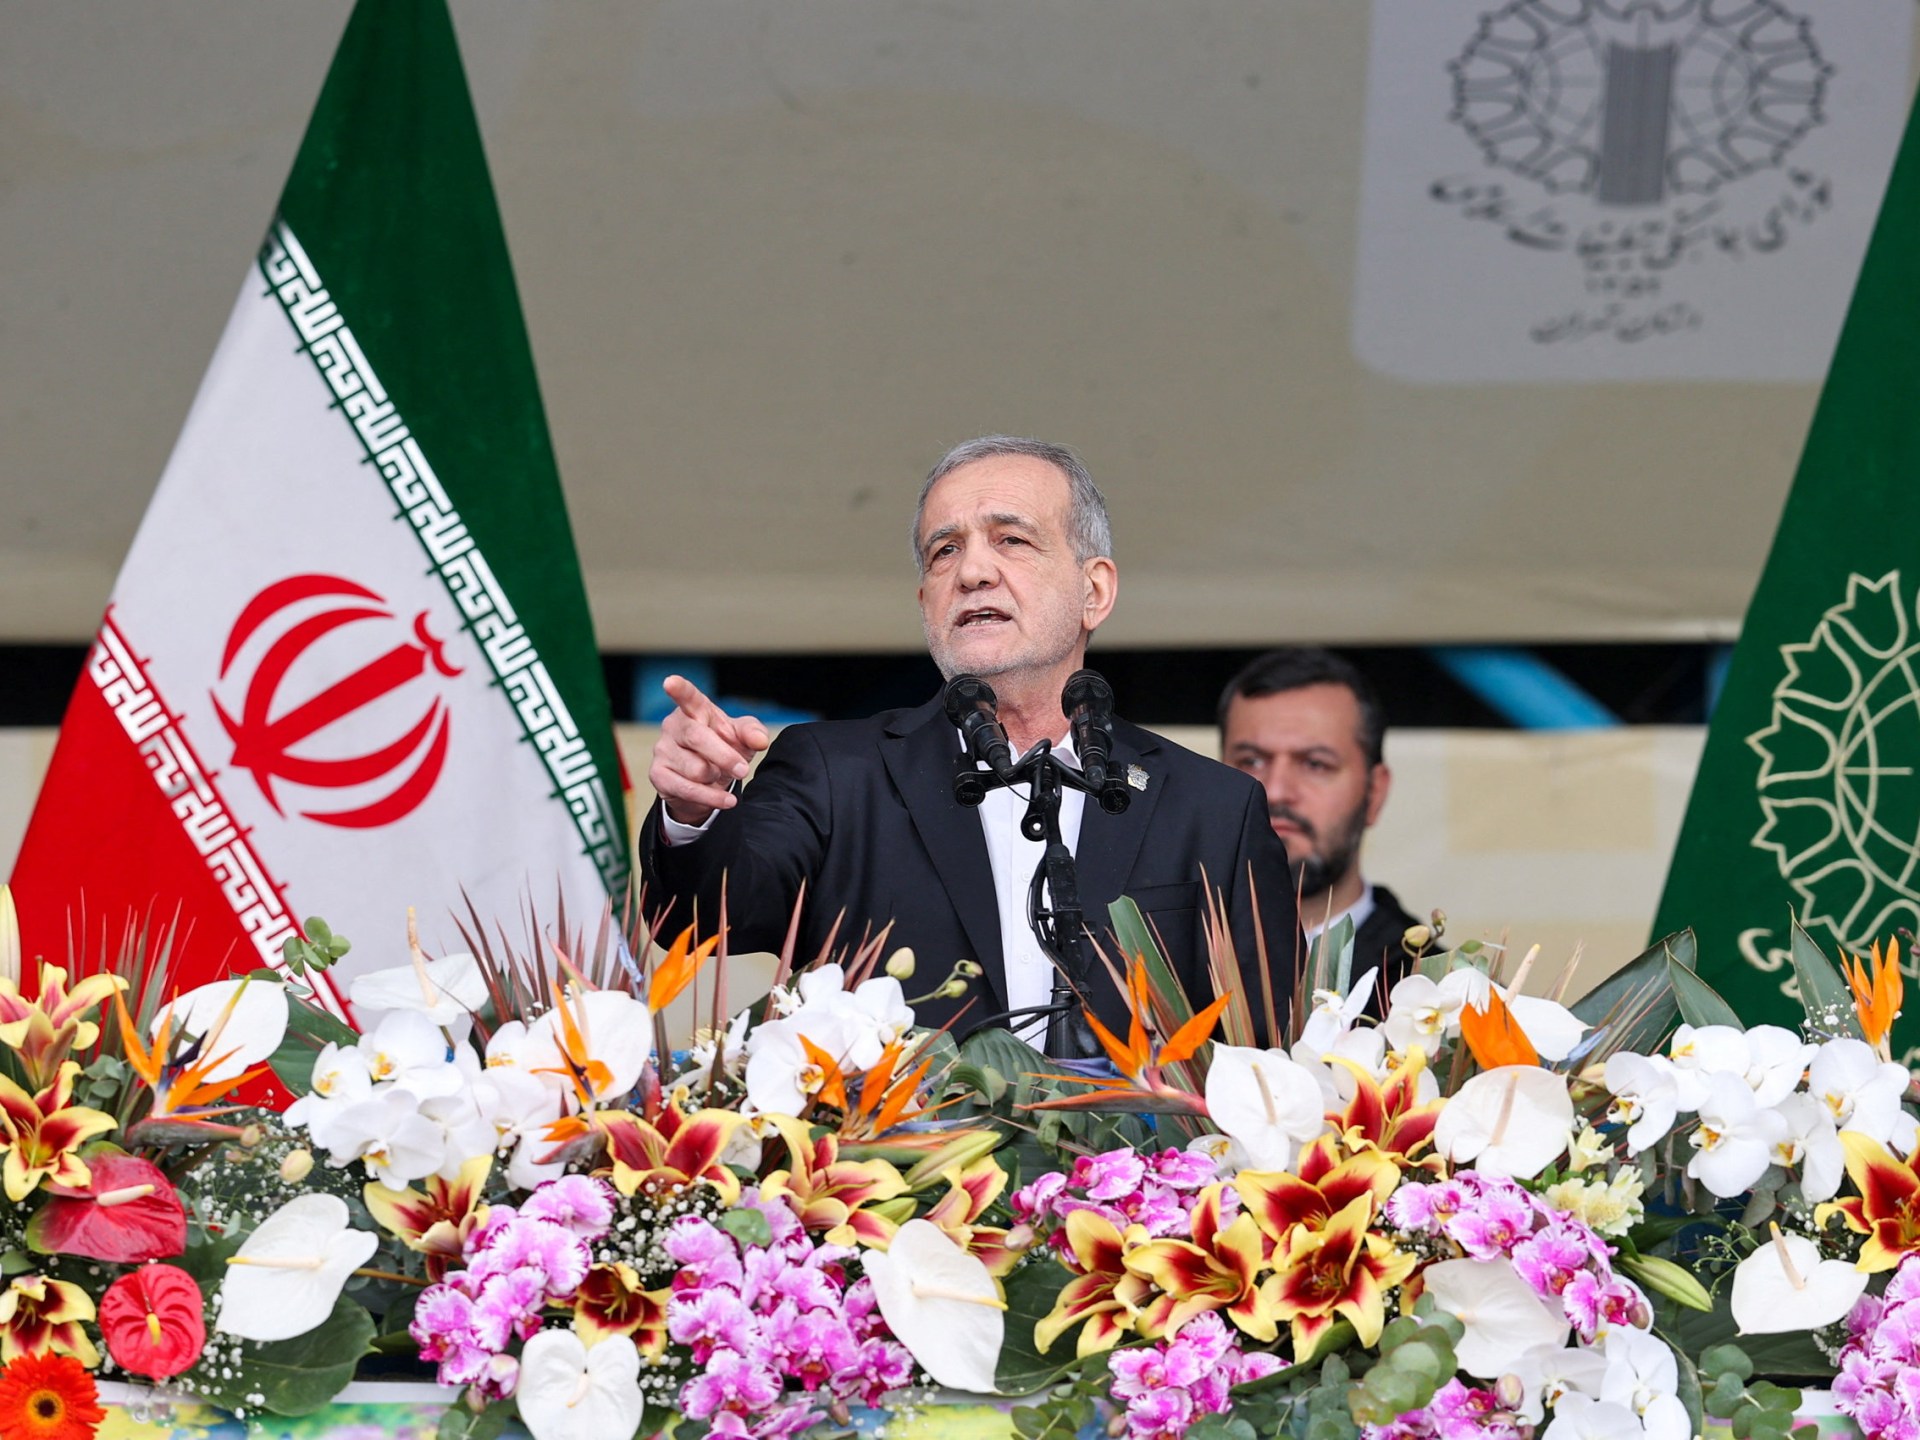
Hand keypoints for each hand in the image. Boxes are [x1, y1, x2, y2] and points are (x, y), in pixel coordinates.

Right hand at [649, 674, 770, 827]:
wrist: (708, 780)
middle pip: (697, 737)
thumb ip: (753, 732)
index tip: (670, 682)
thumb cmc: (724, 747)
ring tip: (718, 775)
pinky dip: (712, 798)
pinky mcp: (658, 775)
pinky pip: (687, 789)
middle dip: (724, 756)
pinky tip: (726, 800)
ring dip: (716, 777)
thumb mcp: (743, 737)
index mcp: (695, 709)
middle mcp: (674, 726)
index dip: (679, 689)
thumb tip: (760, 740)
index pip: (687, 696)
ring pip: (695, 769)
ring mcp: (662, 750)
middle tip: (743, 770)